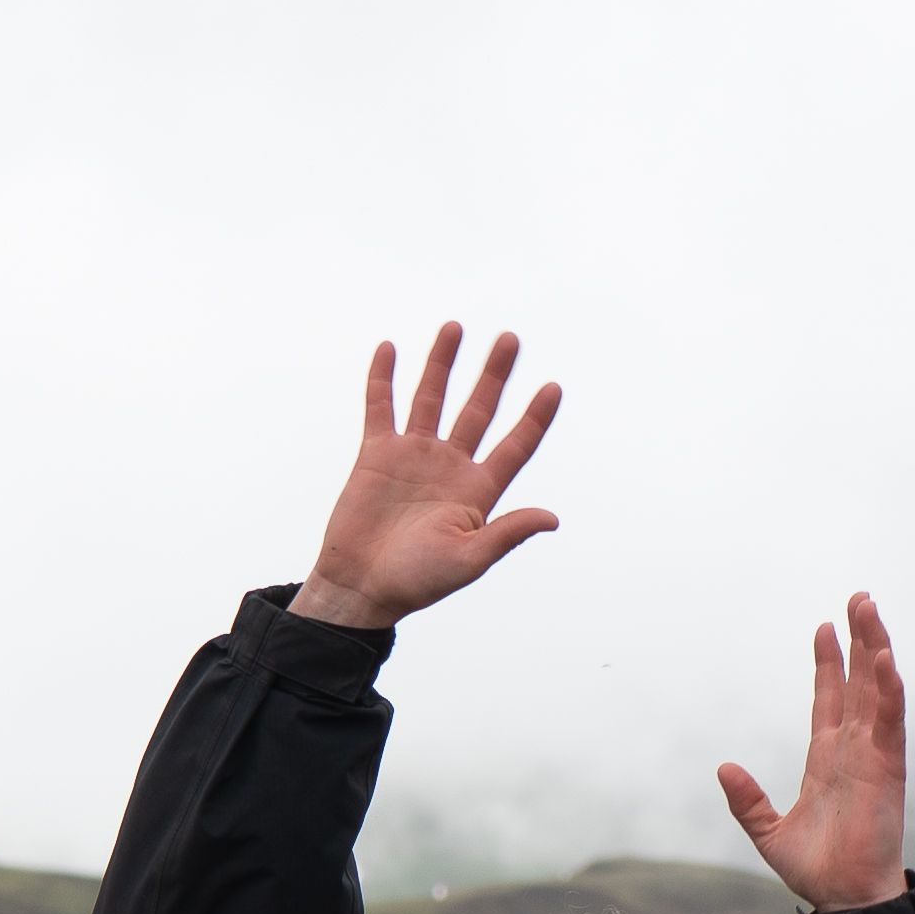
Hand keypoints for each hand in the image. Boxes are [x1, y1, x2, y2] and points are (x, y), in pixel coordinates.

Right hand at [286, 323, 564, 629]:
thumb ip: (508, 533)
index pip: (515, 446)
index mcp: (477, 491)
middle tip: (511, 338)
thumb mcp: (469, 560)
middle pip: (479, 410)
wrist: (360, 587)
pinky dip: (383, 378)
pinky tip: (390, 348)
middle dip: (494, 374)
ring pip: (432, 398)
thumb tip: (553, 518)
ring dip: (442, 363)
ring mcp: (413, 456)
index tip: (553, 387)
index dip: (535, 418)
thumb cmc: (417, 582)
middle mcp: (449, 467)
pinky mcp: (376, 453)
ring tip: (455, 327)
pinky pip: (381, 407)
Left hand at [717, 596, 910, 913]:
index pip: (829, 699)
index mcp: (826, 759)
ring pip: (877, 690)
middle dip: (859, 639)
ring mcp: (873, 755)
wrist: (844, 899)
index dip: (827, 663)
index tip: (823, 628)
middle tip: (858, 597)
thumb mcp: (768, 832)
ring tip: (870, 609)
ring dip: (876, 649)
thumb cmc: (816, 870)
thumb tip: (723, 767)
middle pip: (857, 681)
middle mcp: (853, 749)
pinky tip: (887, 661)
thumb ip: (747, 801)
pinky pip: (891, 722)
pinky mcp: (888, 769)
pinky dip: (890, 691)